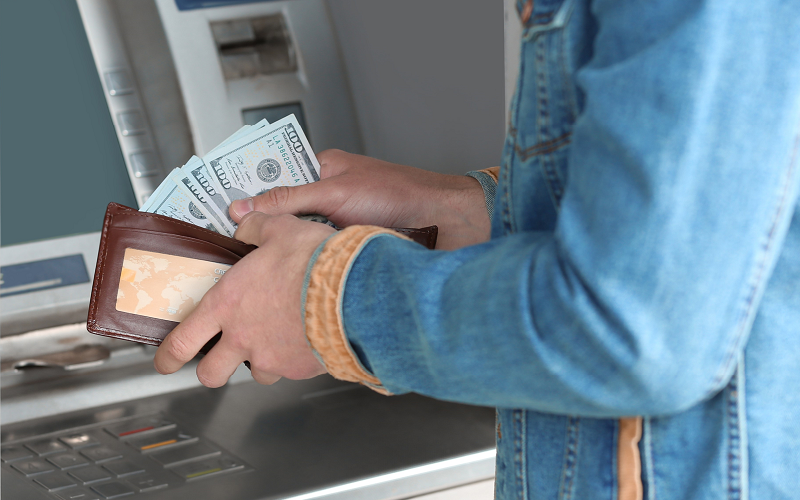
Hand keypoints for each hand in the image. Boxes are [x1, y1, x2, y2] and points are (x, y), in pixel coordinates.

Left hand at [153, 213, 334, 386]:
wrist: (354, 290)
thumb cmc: (315, 261)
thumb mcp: (281, 229)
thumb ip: (256, 227)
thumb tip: (245, 222)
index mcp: (227, 304)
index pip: (182, 341)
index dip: (168, 357)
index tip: (165, 361)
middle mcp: (243, 337)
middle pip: (210, 374)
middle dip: (210, 370)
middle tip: (217, 361)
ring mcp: (273, 357)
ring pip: (256, 374)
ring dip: (261, 362)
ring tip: (277, 341)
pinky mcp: (301, 368)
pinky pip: (291, 370)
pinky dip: (295, 360)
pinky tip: (308, 338)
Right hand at [229, 150, 490, 249]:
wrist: (448, 222)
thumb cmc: (400, 193)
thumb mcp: (335, 193)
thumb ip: (287, 201)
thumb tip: (241, 208)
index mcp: (321, 169)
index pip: (271, 179)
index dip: (243, 194)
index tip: (213, 213)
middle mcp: (327, 197)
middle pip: (280, 214)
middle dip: (256, 231)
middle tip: (224, 251)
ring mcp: (338, 225)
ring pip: (296, 240)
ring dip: (280, 253)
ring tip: (248, 271)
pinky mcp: (349, 249)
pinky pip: (316, 257)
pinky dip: (303, 266)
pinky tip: (285, 280)